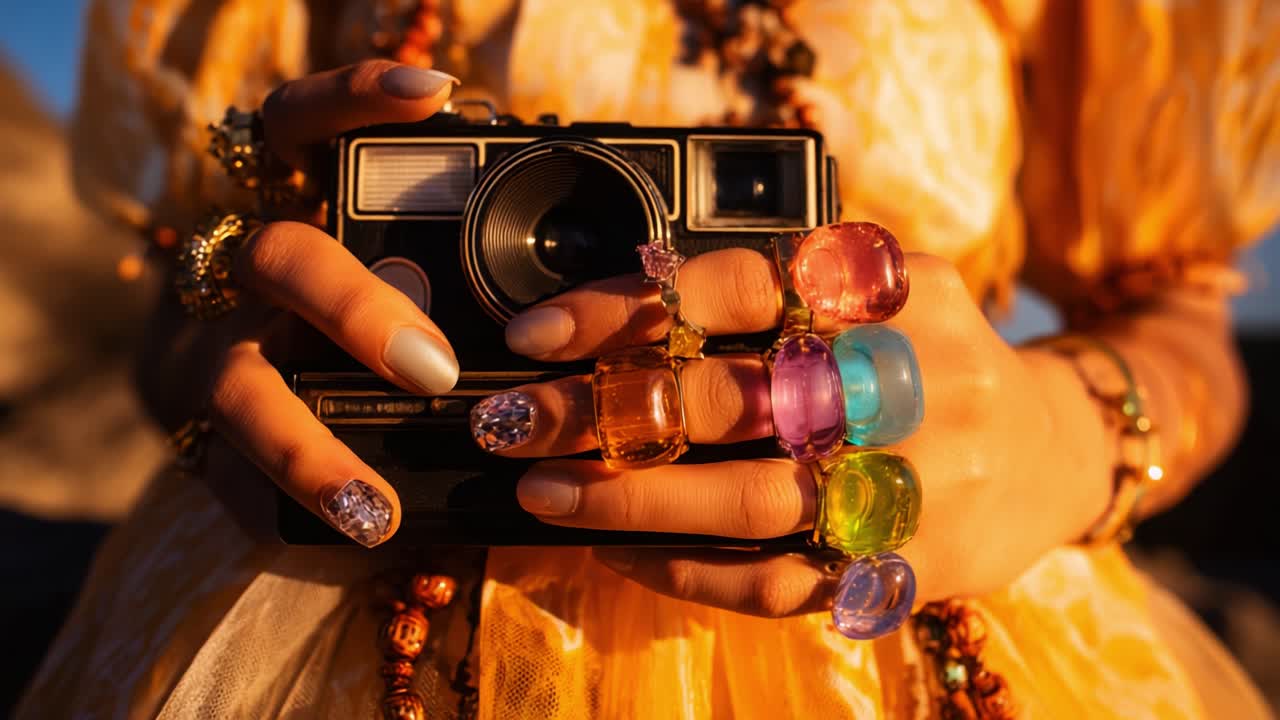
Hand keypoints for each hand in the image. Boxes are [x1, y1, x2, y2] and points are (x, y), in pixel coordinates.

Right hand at [138, 61, 460, 545]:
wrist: (228, 391)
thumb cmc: (341, 314)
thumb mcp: (383, 262)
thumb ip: (445, 256)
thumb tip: (589, 273)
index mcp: (295, 209)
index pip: (297, 128)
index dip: (350, 101)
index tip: (431, 99)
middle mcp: (247, 271)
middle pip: (282, 259)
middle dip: (356, 310)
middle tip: (435, 371)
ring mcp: (214, 353)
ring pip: (237, 382)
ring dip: (308, 442)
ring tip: (374, 505)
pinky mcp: (200, 433)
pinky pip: (227, 469)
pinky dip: (294, 499)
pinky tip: (358, 524)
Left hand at [483, 248, 1113, 614]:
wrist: (1054, 449)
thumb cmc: (931, 356)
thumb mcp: (876, 289)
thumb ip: (774, 293)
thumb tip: (612, 332)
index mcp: (890, 287)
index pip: (737, 284)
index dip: (625, 307)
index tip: (533, 336)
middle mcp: (910, 378)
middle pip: (729, 397)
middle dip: (597, 413)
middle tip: (508, 424)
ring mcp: (916, 480)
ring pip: (747, 500)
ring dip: (628, 502)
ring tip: (545, 497)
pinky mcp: (911, 565)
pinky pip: (781, 580)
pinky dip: (690, 571)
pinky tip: (626, 555)